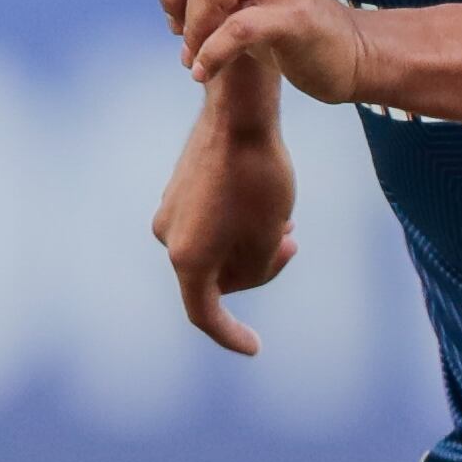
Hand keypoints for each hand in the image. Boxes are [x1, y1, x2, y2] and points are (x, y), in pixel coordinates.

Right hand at [152, 83, 300, 356]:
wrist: (237, 113)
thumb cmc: (258, 179)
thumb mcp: (269, 238)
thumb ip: (256, 271)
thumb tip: (242, 273)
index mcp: (188, 258)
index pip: (206, 314)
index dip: (231, 336)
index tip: (255, 348)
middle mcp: (169, 237)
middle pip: (217, 277)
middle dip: (257, 270)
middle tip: (292, 243)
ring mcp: (171, 211)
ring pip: (215, 247)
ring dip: (250, 244)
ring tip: (284, 220)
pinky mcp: (179, 189)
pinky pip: (209, 223)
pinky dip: (237, 224)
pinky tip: (267, 203)